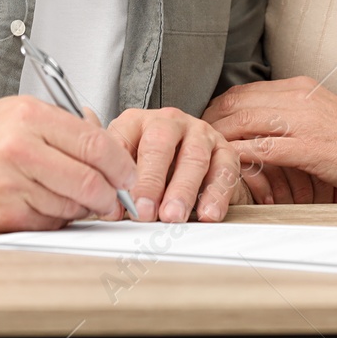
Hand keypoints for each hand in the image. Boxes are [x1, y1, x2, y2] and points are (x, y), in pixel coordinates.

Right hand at [0, 96, 137, 232]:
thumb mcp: (16, 110)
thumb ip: (62, 123)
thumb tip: (104, 141)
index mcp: (29, 117)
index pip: (94, 142)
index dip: (121, 163)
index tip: (130, 173)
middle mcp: (20, 149)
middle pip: (89, 180)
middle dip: (112, 194)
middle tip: (117, 198)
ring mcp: (10, 186)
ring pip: (72, 205)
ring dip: (84, 207)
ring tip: (77, 197)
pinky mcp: (2, 216)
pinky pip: (48, 222)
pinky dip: (58, 218)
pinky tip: (48, 204)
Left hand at [107, 107, 246, 222]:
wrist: (193, 163)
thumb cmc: (153, 168)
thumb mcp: (130, 169)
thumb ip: (118, 186)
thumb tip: (112, 210)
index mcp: (136, 122)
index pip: (122, 140)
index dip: (120, 172)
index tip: (120, 202)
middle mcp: (168, 121)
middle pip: (158, 143)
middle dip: (151, 181)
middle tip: (145, 211)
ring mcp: (199, 132)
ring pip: (193, 157)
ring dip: (182, 190)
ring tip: (173, 216)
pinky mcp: (224, 149)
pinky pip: (223, 169)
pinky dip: (216, 194)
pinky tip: (207, 213)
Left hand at [203, 76, 336, 201]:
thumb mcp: (321, 116)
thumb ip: (291, 115)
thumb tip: (258, 126)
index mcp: (300, 87)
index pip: (243, 90)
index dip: (217, 108)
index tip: (203, 124)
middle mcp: (298, 97)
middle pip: (235, 103)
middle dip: (208, 122)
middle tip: (193, 142)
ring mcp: (303, 121)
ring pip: (243, 122)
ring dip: (218, 139)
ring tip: (202, 157)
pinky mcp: (309, 147)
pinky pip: (262, 148)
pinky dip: (240, 157)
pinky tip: (228, 168)